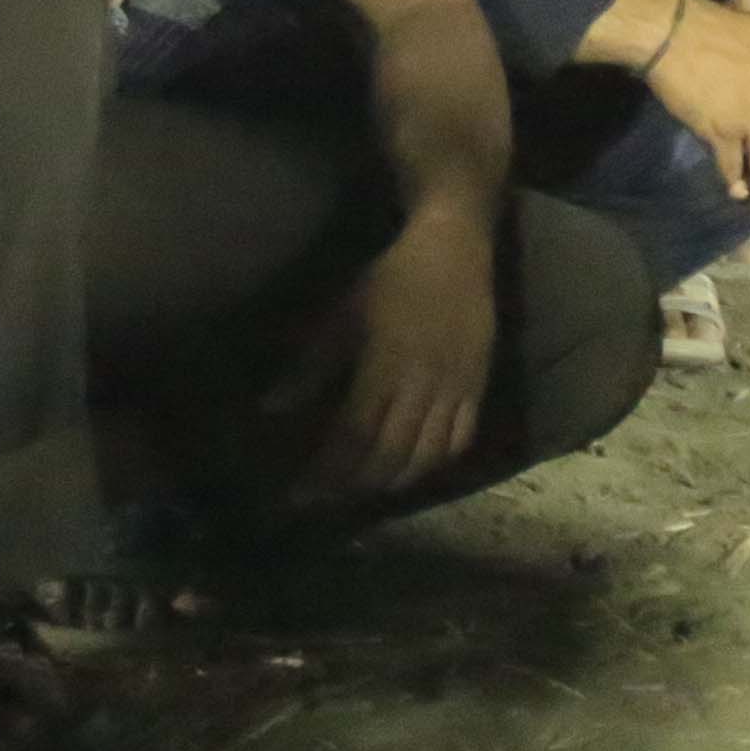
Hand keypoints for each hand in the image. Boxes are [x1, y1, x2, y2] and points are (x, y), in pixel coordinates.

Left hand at [289, 211, 498, 500]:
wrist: (455, 249)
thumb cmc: (392, 278)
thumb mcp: (343, 315)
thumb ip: (311, 365)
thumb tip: (271, 408)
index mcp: (385, 365)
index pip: (353, 435)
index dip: (326, 471)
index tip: (299, 494)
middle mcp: (423, 383)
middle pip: (389, 454)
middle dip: (353, 486)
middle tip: (325, 501)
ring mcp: (455, 387)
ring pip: (426, 454)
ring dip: (392, 481)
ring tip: (363, 490)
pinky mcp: (478, 385)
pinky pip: (460, 438)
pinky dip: (433, 463)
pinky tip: (411, 469)